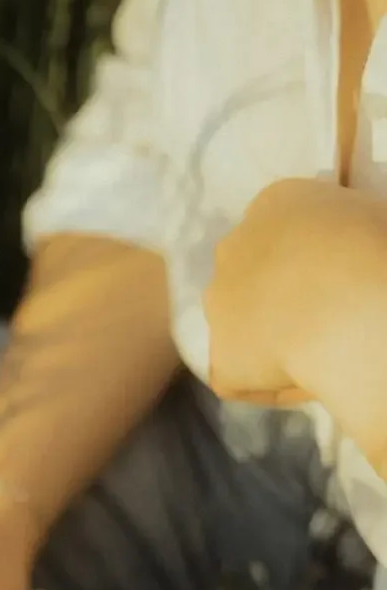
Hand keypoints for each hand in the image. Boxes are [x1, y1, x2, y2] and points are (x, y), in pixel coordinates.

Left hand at [206, 177, 386, 468]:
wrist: (354, 297)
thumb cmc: (378, 245)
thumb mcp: (373, 218)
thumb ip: (352, 233)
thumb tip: (360, 257)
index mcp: (277, 202)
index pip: (282, 236)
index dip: (309, 266)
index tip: (340, 285)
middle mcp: (234, 245)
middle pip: (251, 278)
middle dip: (279, 301)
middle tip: (326, 324)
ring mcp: (219, 301)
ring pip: (241, 327)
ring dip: (270, 342)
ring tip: (321, 356)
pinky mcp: (220, 356)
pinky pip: (241, 379)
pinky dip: (272, 387)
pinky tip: (311, 383)